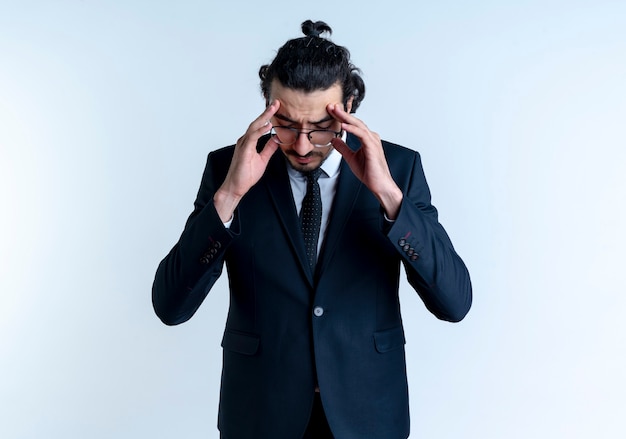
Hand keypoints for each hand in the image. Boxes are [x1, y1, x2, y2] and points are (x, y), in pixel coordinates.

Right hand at [214, 100, 280, 221]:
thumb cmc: (246, 175)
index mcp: (249, 142)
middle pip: (257, 123)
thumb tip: (277, 139)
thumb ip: (269, 148)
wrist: (236, 187)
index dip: (268, 116)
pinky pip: (252, 138)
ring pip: (254, 127)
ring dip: (264, 117)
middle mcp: (245, 141)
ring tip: (273, 109)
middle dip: (267, 112)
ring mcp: (243, 145)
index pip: (259, 126)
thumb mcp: (263, 159)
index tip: (277, 108)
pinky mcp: (244, 151)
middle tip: (276, 103)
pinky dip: (260, 131)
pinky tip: (267, 126)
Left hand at [327, 103, 402, 218]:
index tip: (331, 111)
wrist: (379, 184)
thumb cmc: (369, 173)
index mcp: (366, 139)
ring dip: (346, 117)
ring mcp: (373, 141)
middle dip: (342, 113)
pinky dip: (352, 129)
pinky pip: (361, 135)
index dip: (342, 117)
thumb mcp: (350, 158)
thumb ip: (343, 148)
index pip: (353, 124)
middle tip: (331, 105)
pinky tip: (343, 125)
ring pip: (358, 125)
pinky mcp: (372, 147)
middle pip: (355, 121)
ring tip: (335, 111)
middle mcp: (371, 137)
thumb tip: (334, 140)